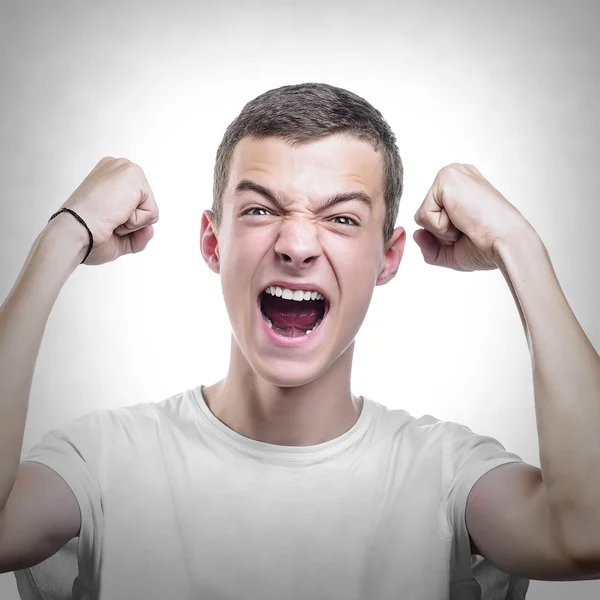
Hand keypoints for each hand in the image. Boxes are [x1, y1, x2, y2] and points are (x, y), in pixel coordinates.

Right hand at [56, 157, 159, 264]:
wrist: (75, 232)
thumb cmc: (87, 235)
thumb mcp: (118, 239)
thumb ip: (138, 236)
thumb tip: (150, 231)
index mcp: (109, 178)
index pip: (137, 206)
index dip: (125, 222)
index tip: (102, 219)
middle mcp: (118, 169)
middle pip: (146, 207)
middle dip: (131, 223)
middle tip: (107, 219)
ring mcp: (125, 169)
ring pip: (150, 210)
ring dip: (134, 223)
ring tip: (111, 216)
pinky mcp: (134, 175)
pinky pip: (152, 212)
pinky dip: (137, 221)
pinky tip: (117, 214)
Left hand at [413, 164, 532, 270]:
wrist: (505, 244)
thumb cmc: (486, 247)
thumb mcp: (451, 251)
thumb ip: (429, 245)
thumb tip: (416, 234)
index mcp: (460, 187)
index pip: (432, 216)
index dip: (444, 234)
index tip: (469, 230)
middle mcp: (455, 175)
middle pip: (424, 215)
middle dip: (440, 233)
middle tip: (467, 228)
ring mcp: (451, 174)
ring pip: (422, 215)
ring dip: (441, 230)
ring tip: (465, 223)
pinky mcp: (446, 179)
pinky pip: (423, 215)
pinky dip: (440, 227)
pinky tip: (462, 219)